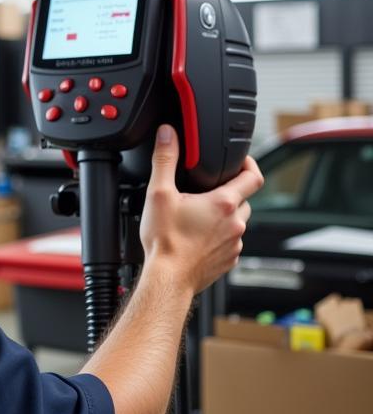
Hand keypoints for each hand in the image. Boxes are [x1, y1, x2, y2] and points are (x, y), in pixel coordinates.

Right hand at [139, 125, 263, 294]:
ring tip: (198, 213)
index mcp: (223, 203)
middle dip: (230, 189)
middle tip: (207, 187)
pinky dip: (219, 235)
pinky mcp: (228, 260)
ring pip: (237, 221)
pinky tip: (197, 235)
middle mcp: (235, 224)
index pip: (254, 176)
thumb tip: (168, 134)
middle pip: (244, 198)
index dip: (250, 163)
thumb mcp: (159, 192)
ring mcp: (235, 245)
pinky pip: (230, 241)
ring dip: (224, 214)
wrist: (167, 279)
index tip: (240, 159)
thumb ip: (165, 158)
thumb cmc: (165, 241)